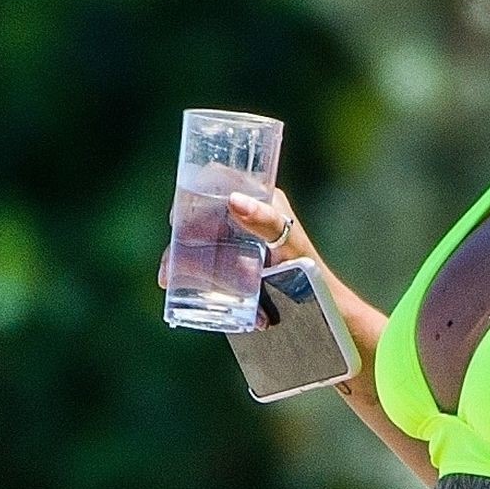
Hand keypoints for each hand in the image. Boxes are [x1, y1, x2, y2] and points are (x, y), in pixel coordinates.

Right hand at [158, 187, 310, 330]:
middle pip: (201, 212)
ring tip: (168, 278)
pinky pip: (204, 263)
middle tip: (170, 257)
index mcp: (259, 199)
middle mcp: (245, 216)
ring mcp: (237, 241)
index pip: (218, 181)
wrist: (321, 308)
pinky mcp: (234, 265)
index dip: (194, 188)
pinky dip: (188, 273)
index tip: (179, 213)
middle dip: (181, 232)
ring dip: (179, 257)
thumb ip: (265, 220)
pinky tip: (174, 284)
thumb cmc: (309, 268)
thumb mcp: (287, 242)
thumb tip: (234, 200)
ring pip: (198, 240)